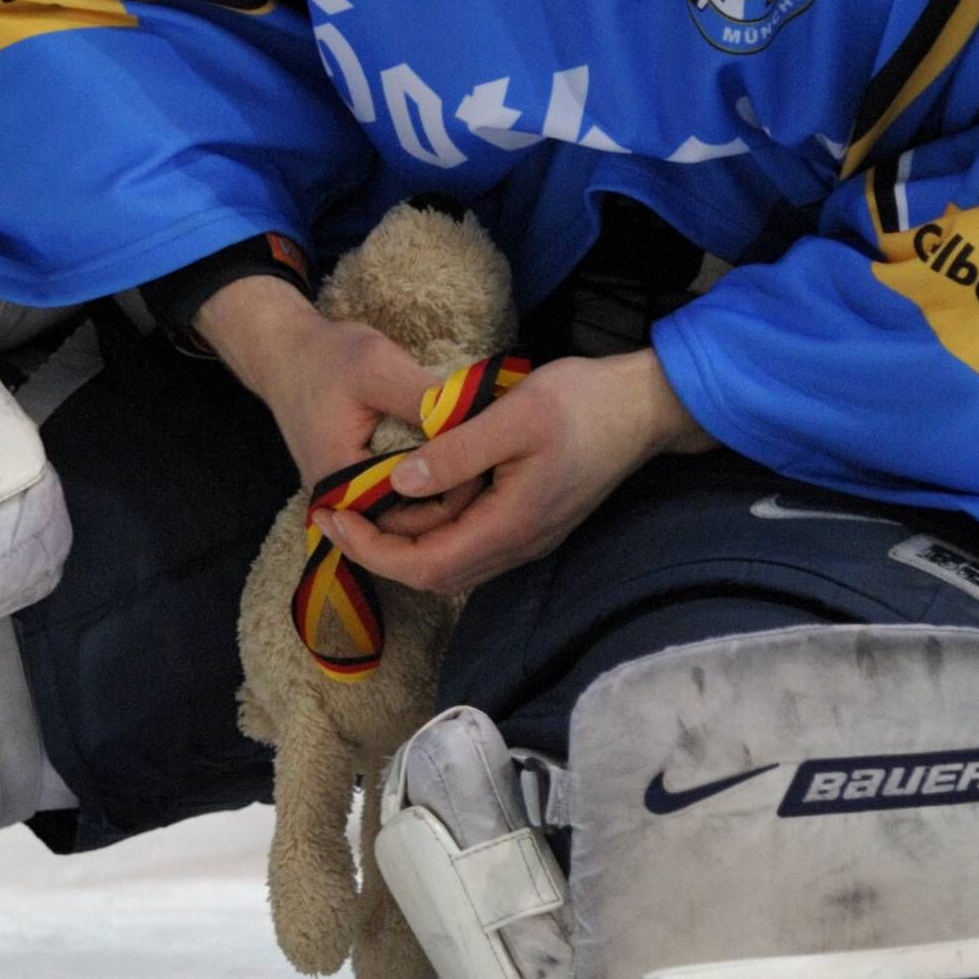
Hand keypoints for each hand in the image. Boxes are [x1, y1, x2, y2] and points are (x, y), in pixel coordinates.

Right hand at [189, 276, 485, 537]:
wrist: (284, 353)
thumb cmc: (328, 356)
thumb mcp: (379, 367)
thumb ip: (424, 400)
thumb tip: (477, 423)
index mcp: (342, 483)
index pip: (410, 517)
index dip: (454, 494)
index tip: (488, 461)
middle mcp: (340, 504)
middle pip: (410, 526)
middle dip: (452, 497)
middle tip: (491, 463)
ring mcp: (345, 497)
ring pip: (405, 514)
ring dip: (440, 492)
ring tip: (477, 461)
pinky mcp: (353, 485)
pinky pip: (396, 499)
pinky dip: (425, 483)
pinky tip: (451, 458)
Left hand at [315, 350, 711, 597]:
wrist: (647, 407)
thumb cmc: (585, 403)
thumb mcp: (515, 415)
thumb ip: (456, 453)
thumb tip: (401, 482)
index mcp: (511, 526)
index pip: (425, 566)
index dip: (372, 550)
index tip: (331, 518)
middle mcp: (518, 545)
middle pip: (434, 574)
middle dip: (378, 551)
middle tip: (333, 514)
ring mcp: (528, 536)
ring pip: (451, 561)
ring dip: (403, 542)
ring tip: (362, 505)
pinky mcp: (532, 519)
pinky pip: (469, 540)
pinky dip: (431, 527)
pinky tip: (411, 494)